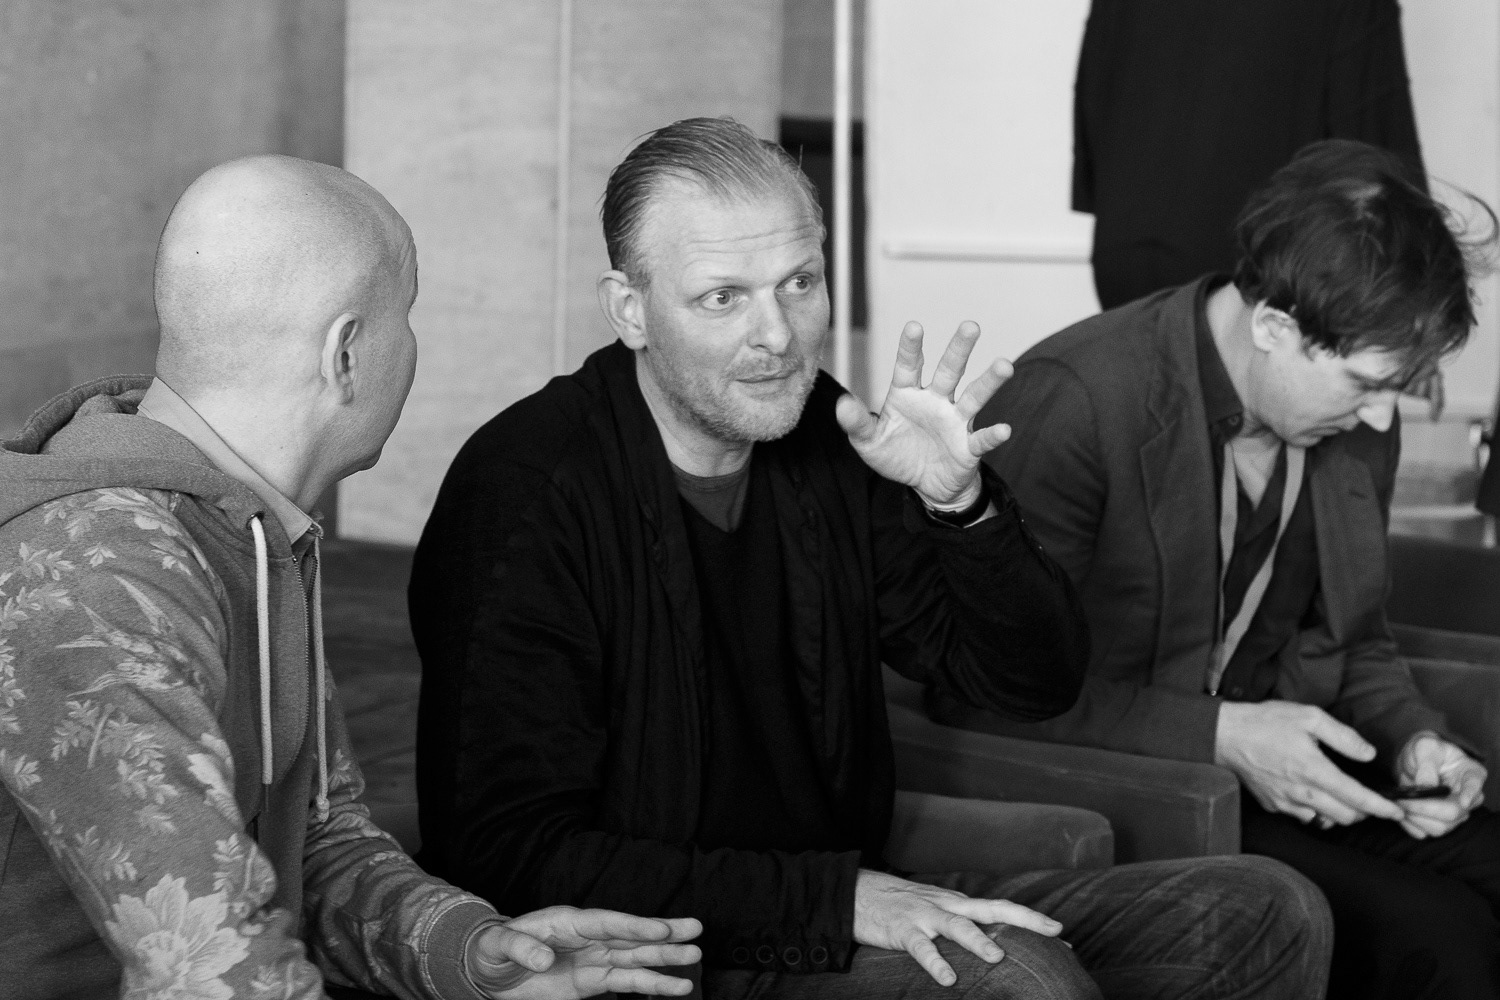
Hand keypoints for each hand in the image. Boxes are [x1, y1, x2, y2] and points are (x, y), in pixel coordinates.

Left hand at [466, 906, 701, 999]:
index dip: (636, 925)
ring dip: (665, 960)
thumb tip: (543, 960)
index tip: (662, 929)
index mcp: (569, 921)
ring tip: (695, 958)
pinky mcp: (594, 981)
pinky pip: (627, 983)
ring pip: (636, 959)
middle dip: (663, 935)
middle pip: (631, 935)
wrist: (491, 970)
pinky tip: (676, 988)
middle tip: (696, 931)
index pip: (608, 922)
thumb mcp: (499, 945)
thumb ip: (521, 947)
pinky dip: (652, 985)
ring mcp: (595, 959)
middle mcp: (589, 937)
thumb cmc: (494, 950)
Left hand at [835, 321, 1012, 507]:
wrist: (925, 485)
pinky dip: (993, 435)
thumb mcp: (869, 442)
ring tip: (1005, 365)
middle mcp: (935, 401)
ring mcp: (955, 421)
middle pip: (950, 371)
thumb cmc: (896, 455)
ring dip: (989, 381)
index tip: (914, 326)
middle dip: (959, 349)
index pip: (909, 366)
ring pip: (974, 396)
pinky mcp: (968, 446)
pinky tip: (1005, 429)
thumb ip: (857, 423)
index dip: (911, 348)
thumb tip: (840, 404)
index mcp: (908, 395)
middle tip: (971, 326)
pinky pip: (982, 438)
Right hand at [853, 869, 1061, 985]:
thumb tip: (993, 944)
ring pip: (957, 925)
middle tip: (1054, 932)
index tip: (1062, 936)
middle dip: (1025, 919)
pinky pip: (921, 948)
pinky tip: (947, 978)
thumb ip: (961, 923)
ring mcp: (925, 916)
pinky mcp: (902, 930)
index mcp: (958, 903)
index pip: (1002, 909)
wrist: (856, 892)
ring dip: (978, 940)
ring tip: (997, 956)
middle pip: (992, 908)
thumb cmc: (900, 907)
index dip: (1032, 920)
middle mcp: (948, 905)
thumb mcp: (936, 911)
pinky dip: (935, 962)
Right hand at [1214, 700, 1404, 825]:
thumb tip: (1368, 754)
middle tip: (1369, 800)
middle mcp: (1302, 792)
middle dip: (1364, 812)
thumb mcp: (1308, 717)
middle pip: (1346, 816)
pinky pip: (1303, 816)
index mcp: (1314, 770)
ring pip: (1325, 820)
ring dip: (1339, 812)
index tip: (1398, 812)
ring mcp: (1286, 802)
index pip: (1357, 798)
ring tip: (1341, 796)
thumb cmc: (1265, 722)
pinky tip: (1313, 794)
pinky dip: (1315, 811)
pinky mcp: (1273, 805)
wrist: (1225, 735)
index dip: (1382, 808)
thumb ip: (1343, 736)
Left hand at [1394, 734, 1485, 838]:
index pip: (1474, 786)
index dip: (1469, 795)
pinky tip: (1400, 813)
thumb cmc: (1426, 751)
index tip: (1463, 802)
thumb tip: (1427, 786)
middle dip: (1425, 808)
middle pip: (1453, 813)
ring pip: (1440, 827)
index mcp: (1471, 774)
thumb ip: (1427, 765)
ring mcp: (1456, 812)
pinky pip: (1426, 833)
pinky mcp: (1440, 822)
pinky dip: (1411, 826)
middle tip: (1402, 799)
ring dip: (1415, 819)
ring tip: (1398, 804)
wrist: (1415, 761)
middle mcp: (1468, 797)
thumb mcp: (1425, 748)